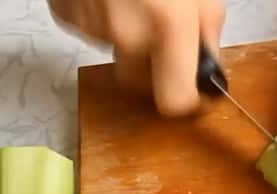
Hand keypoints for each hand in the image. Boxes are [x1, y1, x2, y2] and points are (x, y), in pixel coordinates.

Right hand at [48, 0, 225, 115]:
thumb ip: (208, 29)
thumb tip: (209, 64)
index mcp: (169, 26)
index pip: (175, 101)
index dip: (184, 101)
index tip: (191, 93)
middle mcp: (128, 33)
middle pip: (140, 84)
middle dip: (154, 69)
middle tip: (163, 39)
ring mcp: (92, 26)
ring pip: (116, 54)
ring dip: (128, 38)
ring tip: (135, 0)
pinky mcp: (66, 15)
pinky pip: (91, 33)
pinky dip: (103, 20)